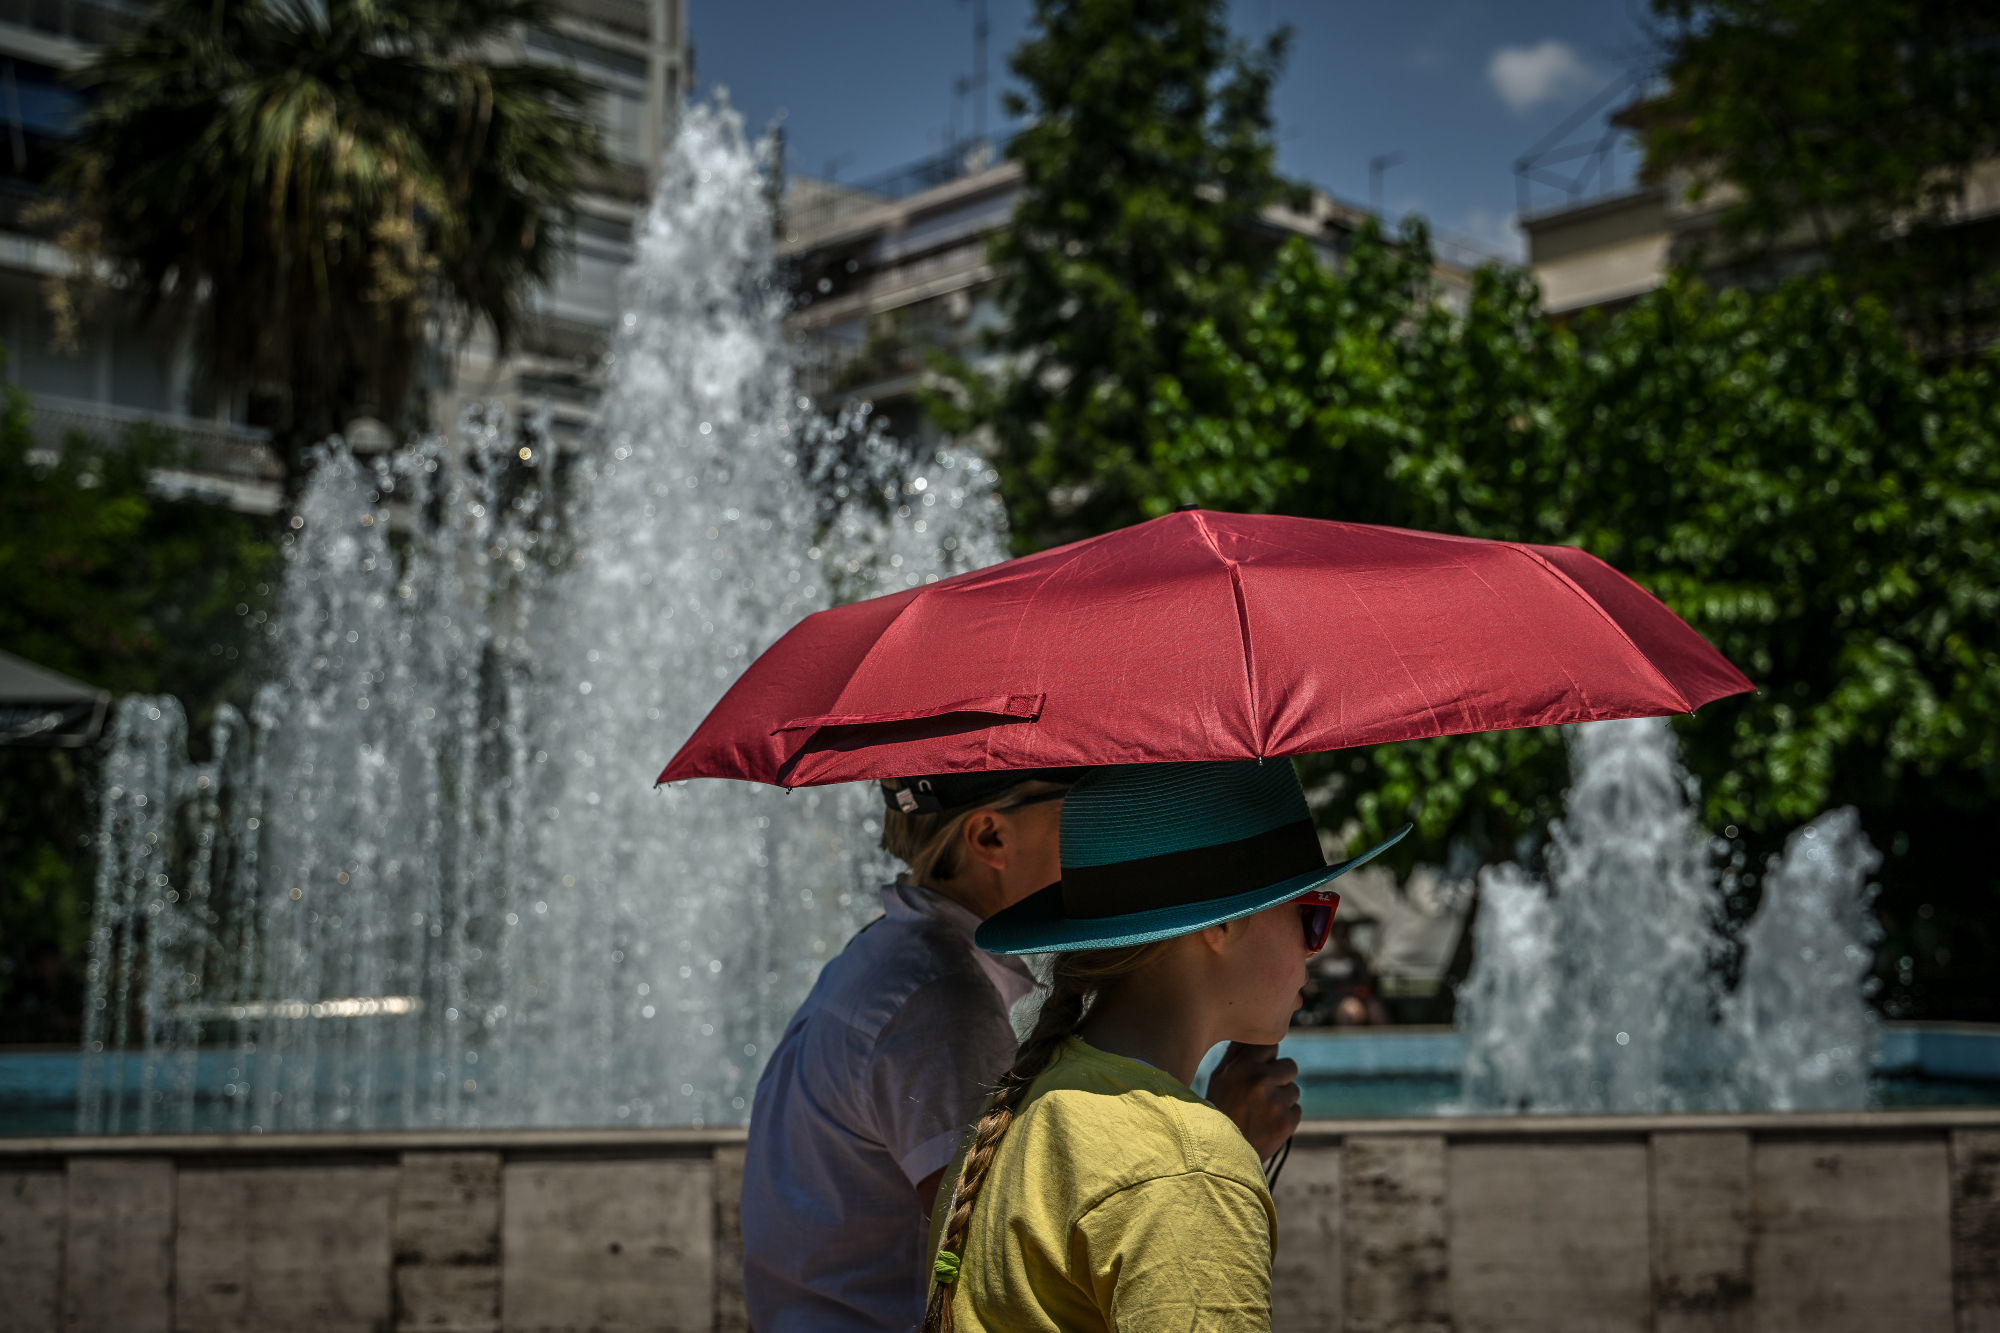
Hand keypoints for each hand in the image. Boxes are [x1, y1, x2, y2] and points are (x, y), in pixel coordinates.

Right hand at [1206, 1041, 1300, 1160]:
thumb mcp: (1219, 1077)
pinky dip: (1285, 1117)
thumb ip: (1238, 1053)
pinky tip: (1267, 1124)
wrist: (1220, 1153)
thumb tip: (1254, 1030)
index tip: (1260, 1068)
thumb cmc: (1218, 1109)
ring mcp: (1275, 1102)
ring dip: (1283, 1099)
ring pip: (1294, 1090)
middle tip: (1263, 1093)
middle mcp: (1260, 1080)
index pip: (1272, 1045)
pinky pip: (1296, 1110)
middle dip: (1280, 1077)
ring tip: (1261, 1111)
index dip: (1267, 1058)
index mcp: (1243, 1066)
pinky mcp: (1286, 1121)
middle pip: (1290, 1066)